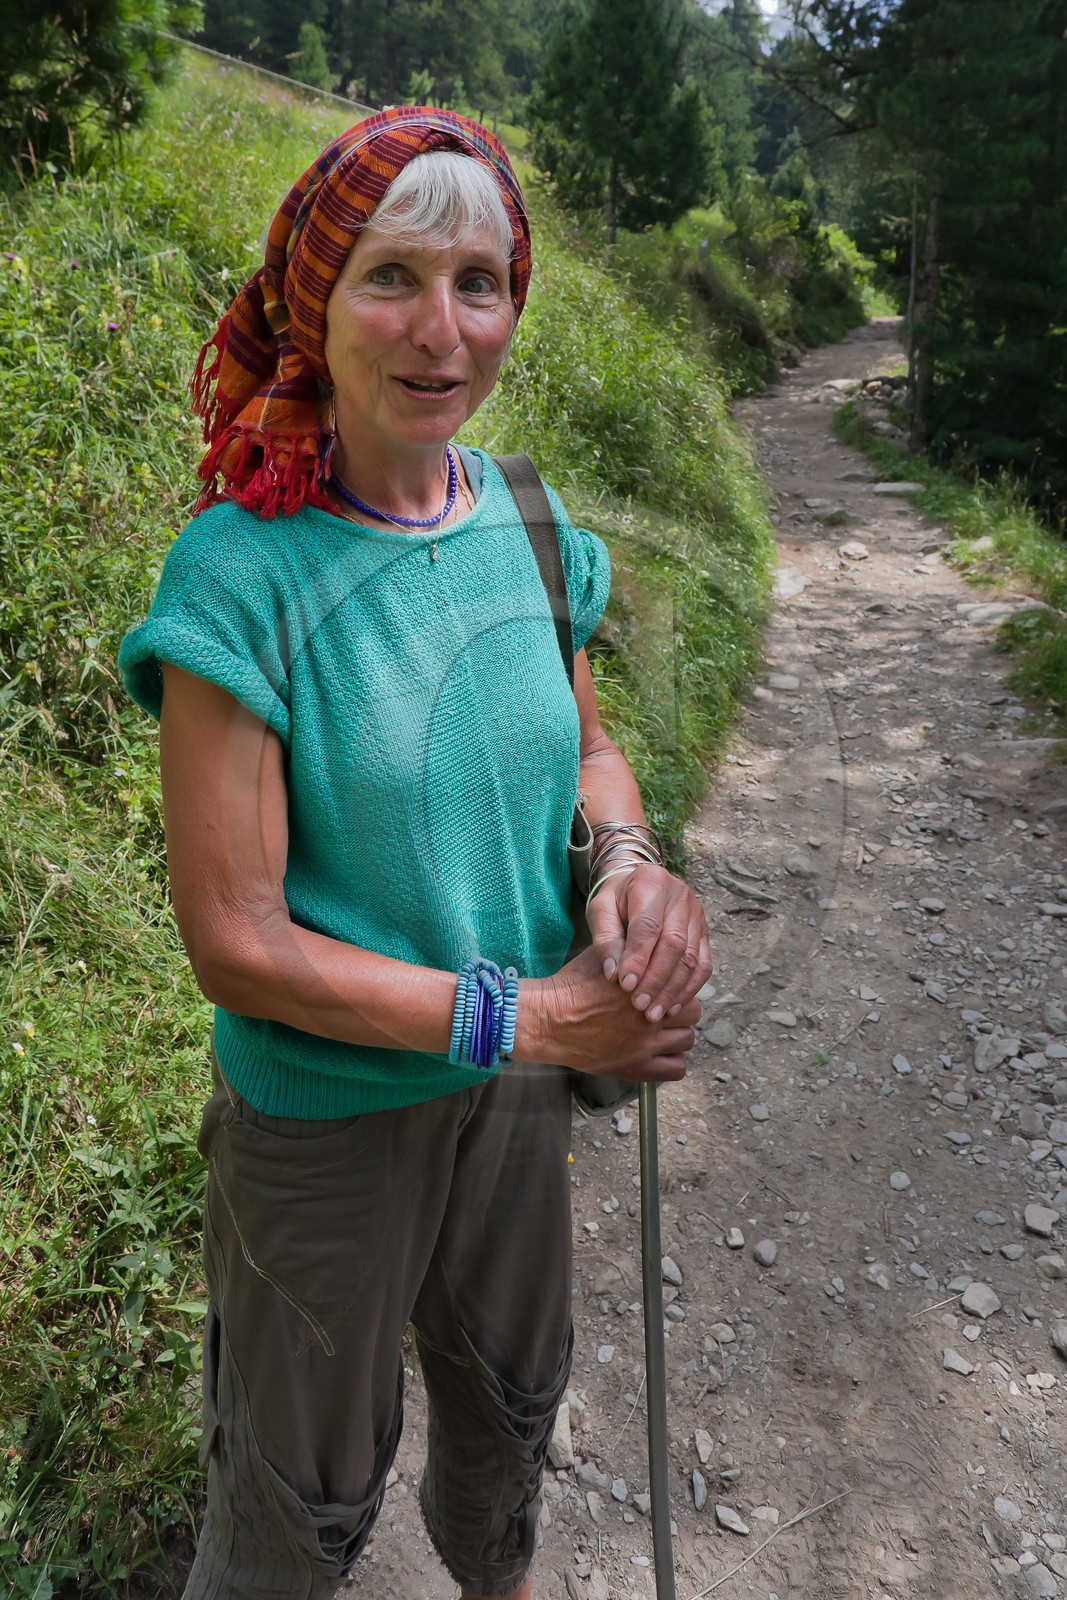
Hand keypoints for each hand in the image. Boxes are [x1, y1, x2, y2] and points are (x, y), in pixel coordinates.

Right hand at [532, 945, 699, 1081]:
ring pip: (687, 1040)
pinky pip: (676, 1069)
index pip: (683, 984)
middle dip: (681, 1009)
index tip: (664, 987)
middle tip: (665, 1009)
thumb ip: (627, 949)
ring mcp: (645, 1045)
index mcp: (643, 985)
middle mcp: (649, 1016)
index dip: (676, 984)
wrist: (549, 1020)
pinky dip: (674, 1061)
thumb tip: (645, 938)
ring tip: (662, 1031)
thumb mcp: (601, 956)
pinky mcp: (636, 1068)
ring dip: (678, 1035)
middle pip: (691, 1013)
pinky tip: (660, 1053)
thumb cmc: (571, 986)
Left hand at [586, 863, 711, 1021]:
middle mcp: (680, 895)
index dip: (638, 958)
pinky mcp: (704, 932)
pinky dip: (689, 989)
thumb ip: (605, 939)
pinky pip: (703, 965)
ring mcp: (697, 914)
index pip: (647, 926)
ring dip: (673, 990)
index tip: (625, 986)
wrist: (639, 885)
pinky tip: (671, 1007)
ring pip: (691, 957)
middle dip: (656, 979)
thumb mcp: (600, 910)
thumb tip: (615, 975)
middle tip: (639, 1006)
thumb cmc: (616, 900)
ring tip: (653, 1014)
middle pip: (674, 944)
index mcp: (651, 882)